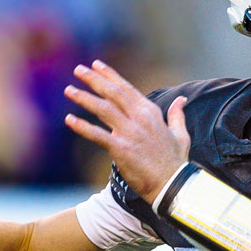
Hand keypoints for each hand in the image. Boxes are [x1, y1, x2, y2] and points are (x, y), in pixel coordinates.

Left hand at [63, 60, 189, 203]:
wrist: (173, 185)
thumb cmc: (176, 162)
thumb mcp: (181, 134)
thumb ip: (177, 115)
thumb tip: (181, 100)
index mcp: (151, 113)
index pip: (126, 88)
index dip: (110, 75)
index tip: (97, 65)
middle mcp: (140, 119)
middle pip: (112, 93)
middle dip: (94, 79)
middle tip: (78, 70)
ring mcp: (130, 133)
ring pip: (103, 109)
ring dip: (84, 98)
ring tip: (69, 90)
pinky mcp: (121, 149)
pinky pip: (97, 135)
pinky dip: (82, 127)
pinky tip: (69, 120)